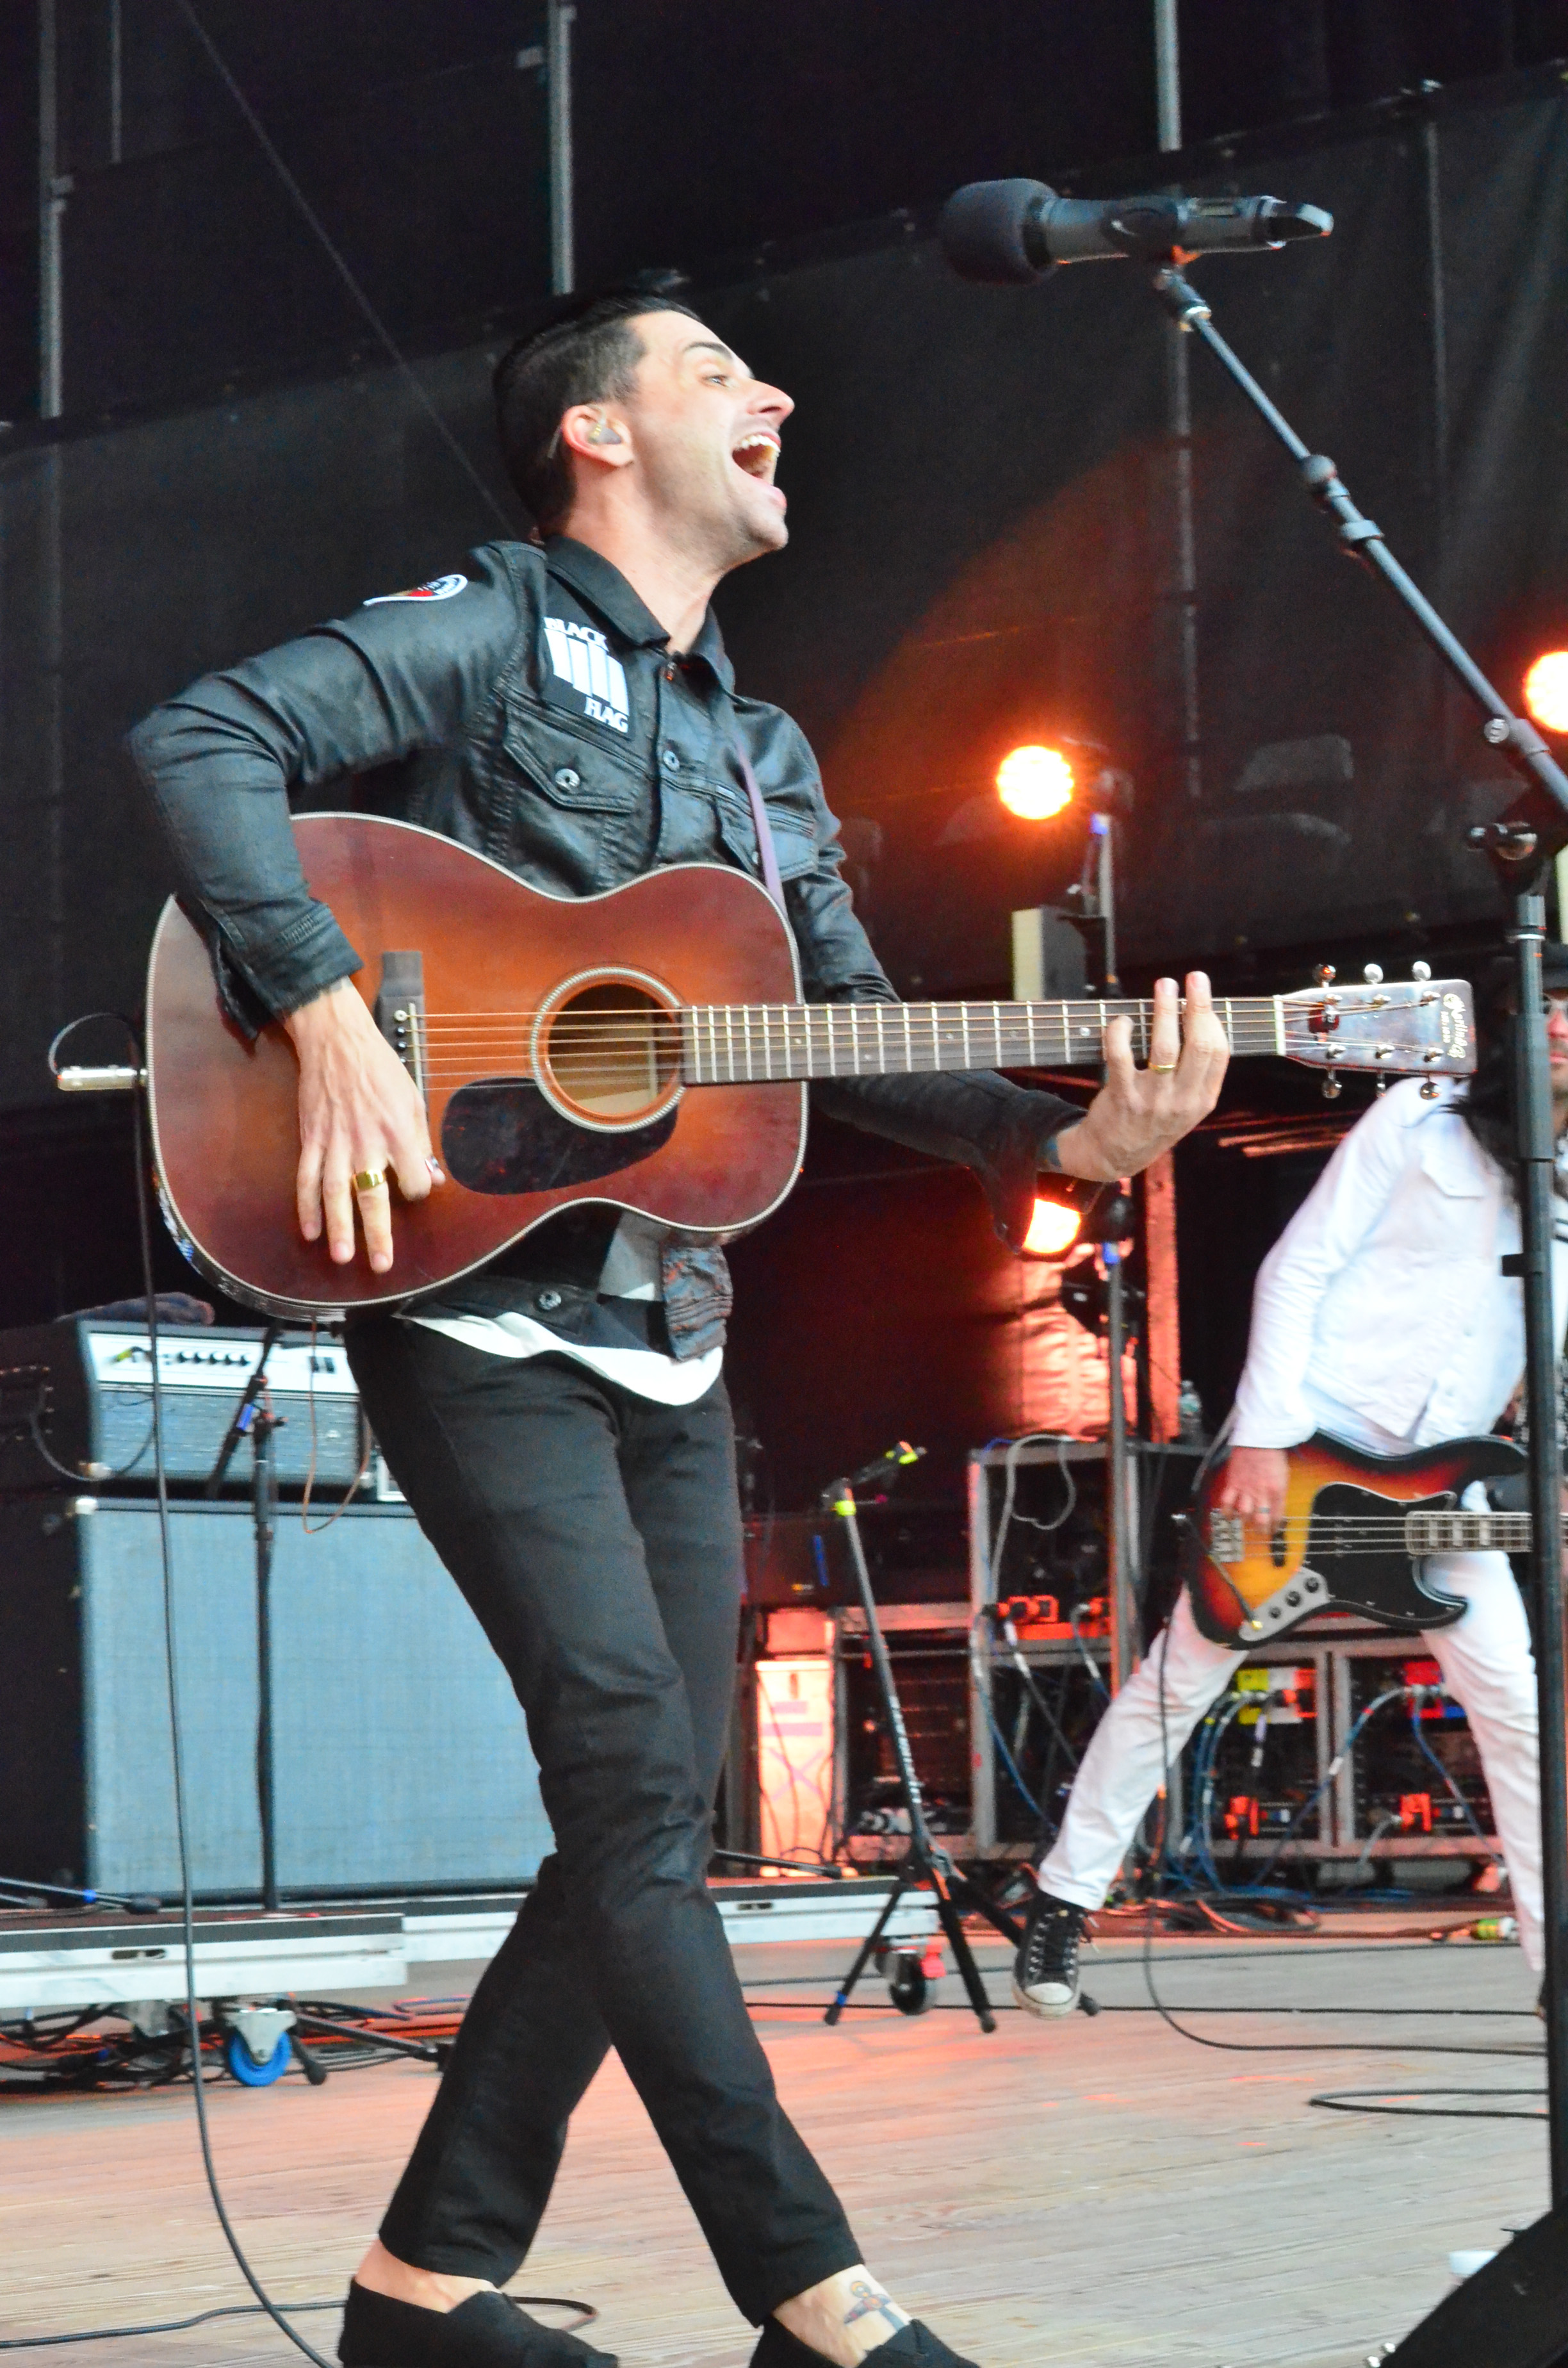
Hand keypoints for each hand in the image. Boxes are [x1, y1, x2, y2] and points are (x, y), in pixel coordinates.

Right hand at [283, 978, 440, 1273]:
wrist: (337, 1041)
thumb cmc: (381, 1070)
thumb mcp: (413, 1101)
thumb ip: (422, 1144)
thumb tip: (433, 1179)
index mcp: (399, 1132)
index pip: (413, 1181)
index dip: (417, 1190)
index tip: (414, 1188)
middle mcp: (367, 1142)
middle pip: (372, 1195)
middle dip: (376, 1233)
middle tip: (380, 1264)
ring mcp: (335, 1143)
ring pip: (335, 1194)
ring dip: (338, 1228)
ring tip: (341, 1257)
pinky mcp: (312, 1139)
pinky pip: (307, 1179)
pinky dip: (307, 1206)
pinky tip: (310, 1230)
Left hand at [1052, 973, 1228, 1182]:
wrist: (1113, 1156)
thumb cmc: (1151, 1121)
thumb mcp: (1185, 1107)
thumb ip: (1196, 1073)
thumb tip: (1201, 1020)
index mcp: (1202, 1100)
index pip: (1219, 1053)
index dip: (1212, 1019)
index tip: (1203, 997)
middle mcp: (1182, 1101)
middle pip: (1199, 1045)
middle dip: (1198, 1006)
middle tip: (1193, 978)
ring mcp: (1153, 1100)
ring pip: (1164, 1047)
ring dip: (1164, 1011)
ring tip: (1164, 985)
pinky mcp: (1123, 1097)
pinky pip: (1122, 1055)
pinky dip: (1121, 1032)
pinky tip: (1122, 1021)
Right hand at [1214, 1446, 1289, 1531]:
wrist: (1258, 1439)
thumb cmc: (1273, 1456)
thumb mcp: (1283, 1476)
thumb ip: (1279, 1493)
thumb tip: (1275, 1506)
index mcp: (1277, 1492)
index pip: (1277, 1517)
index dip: (1275, 1527)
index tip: (1273, 1529)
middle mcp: (1261, 1493)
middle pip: (1260, 1521)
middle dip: (1260, 1530)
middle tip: (1260, 1530)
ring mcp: (1245, 1489)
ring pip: (1243, 1514)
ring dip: (1244, 1521)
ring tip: (1245, 1521)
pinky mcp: (1233, 1483)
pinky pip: (1227, 1502)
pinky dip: (1227, 1511)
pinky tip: (1229, 1515)